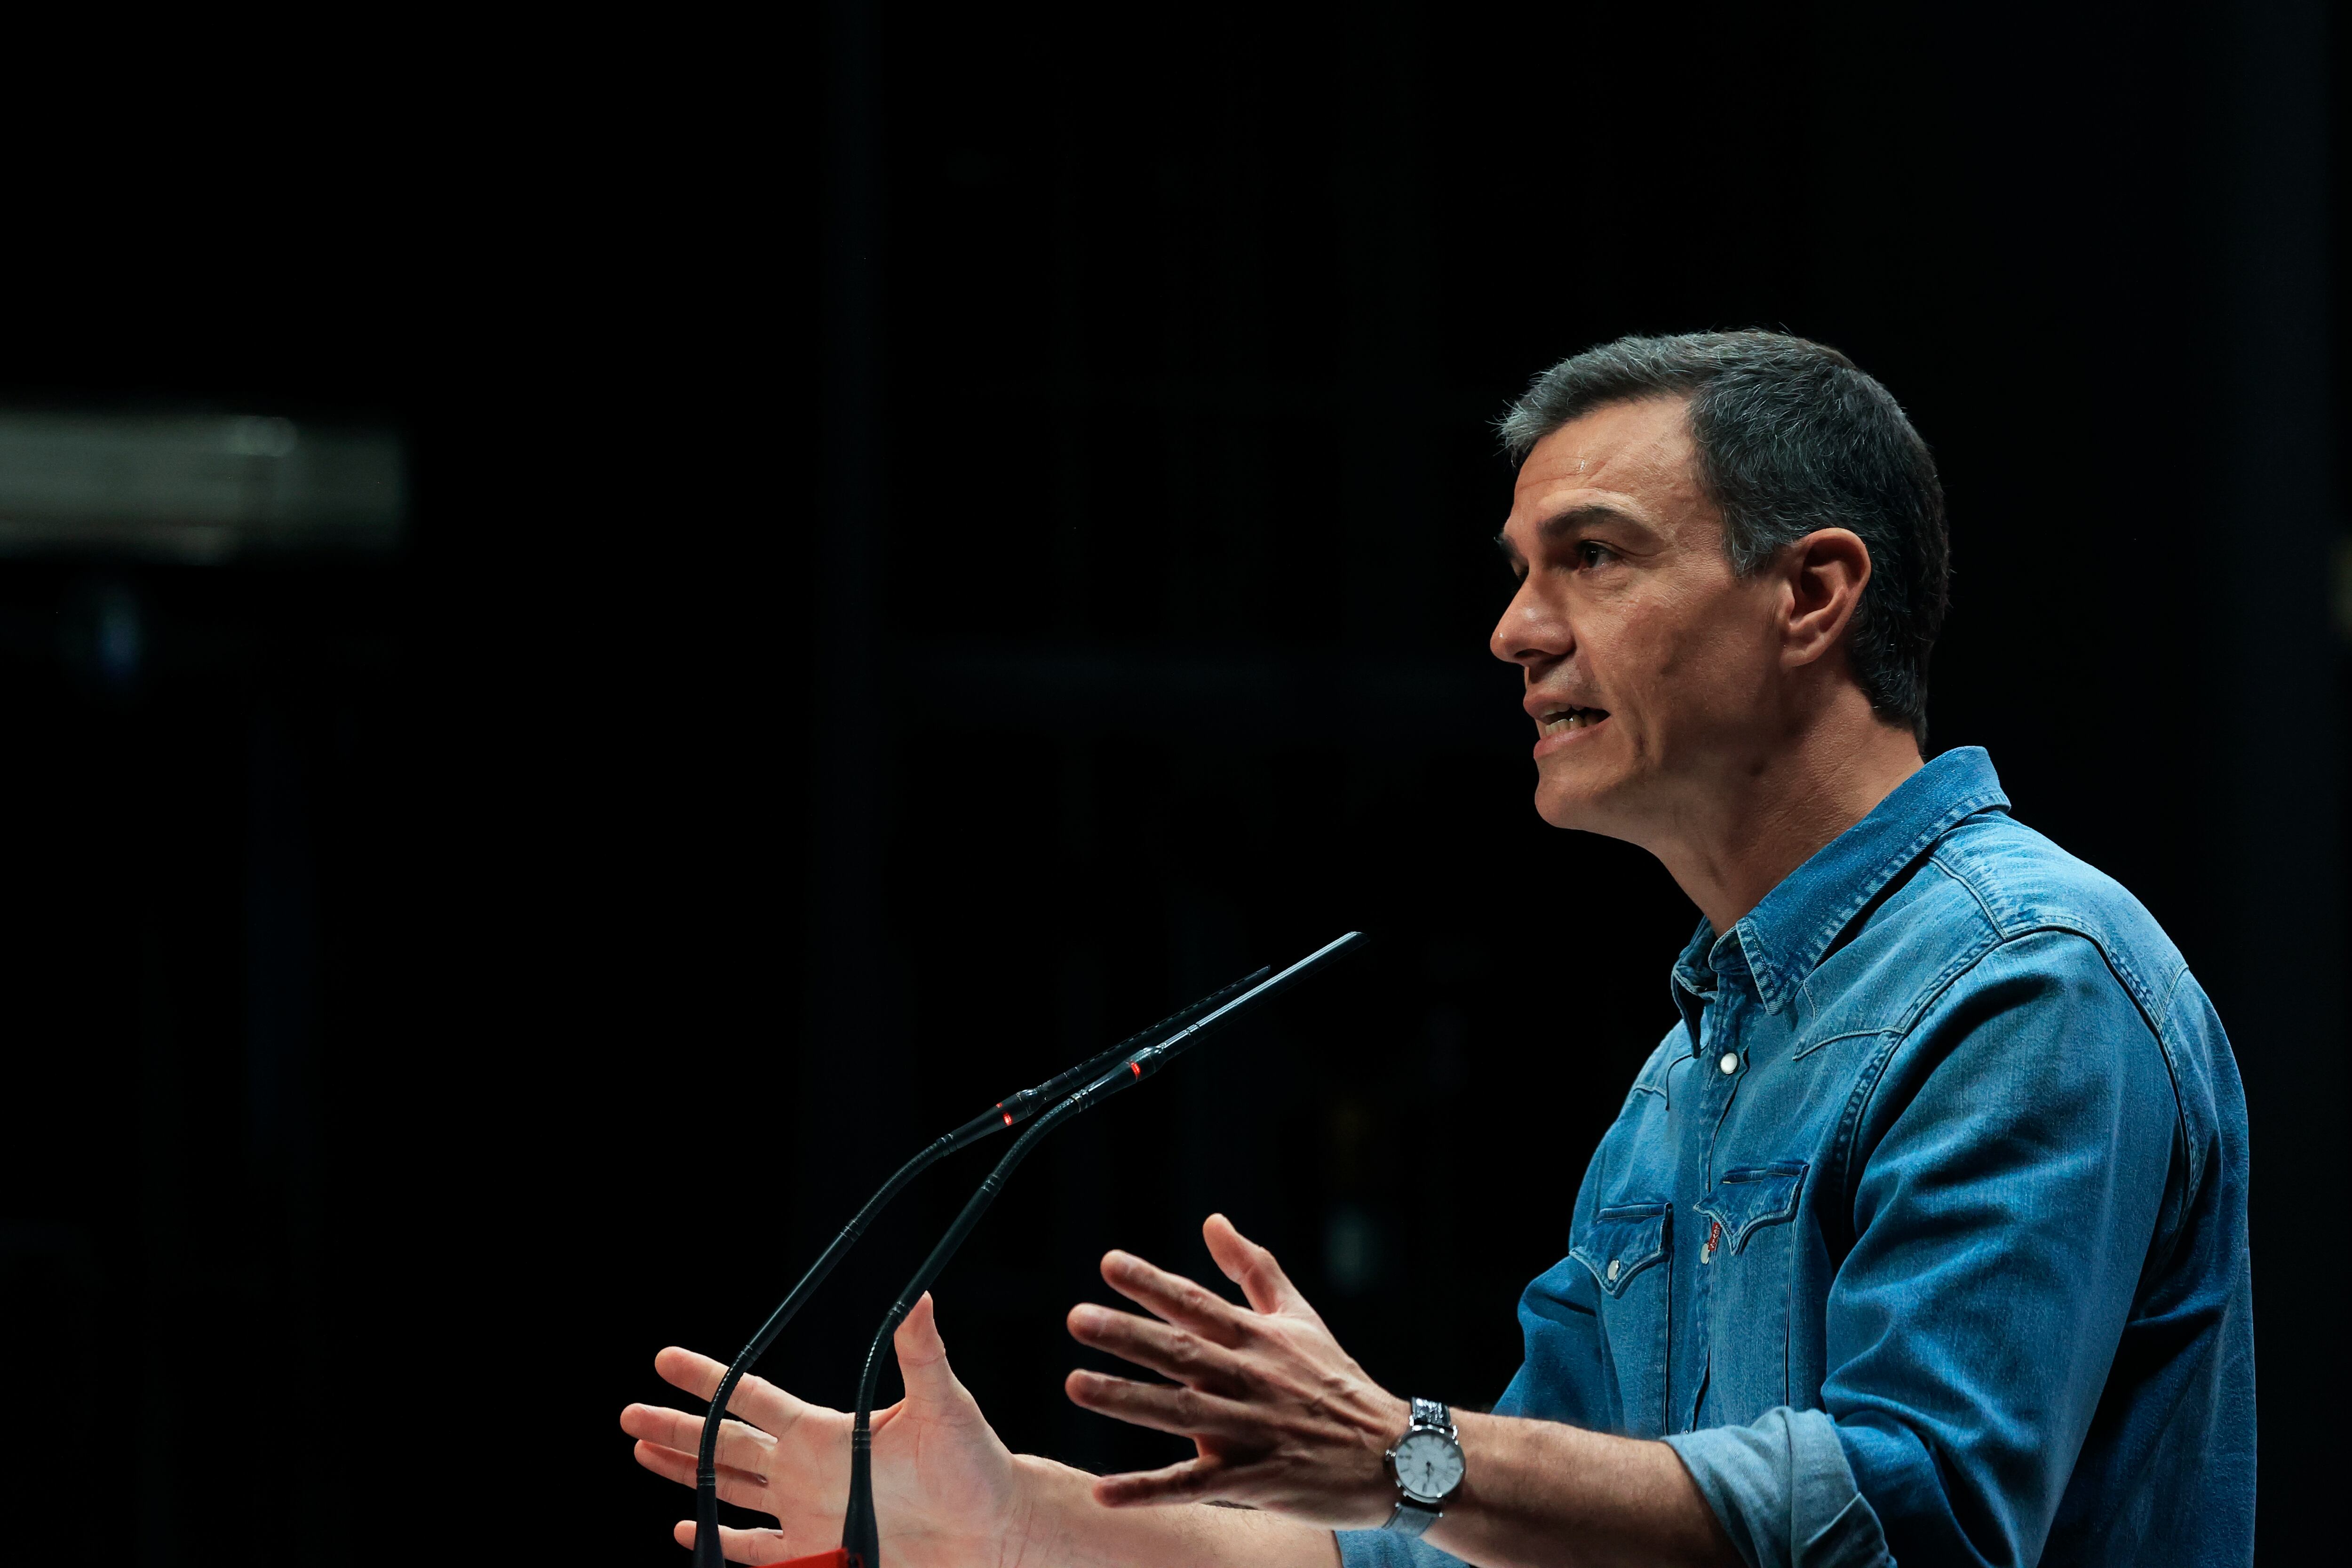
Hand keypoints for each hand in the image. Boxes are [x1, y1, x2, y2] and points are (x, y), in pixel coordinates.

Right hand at [621, 1294, 1036, 1565]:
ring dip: (684, 1473)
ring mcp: (807, 1510)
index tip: (663, 1358)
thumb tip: (919, 1297)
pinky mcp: (818, 1552)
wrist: (991, 1528)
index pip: (751, 1398)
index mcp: (824, 1430)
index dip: (708, 1378)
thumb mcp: (944, 1404)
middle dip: (676, 1427)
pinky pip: (755, 1549)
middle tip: (628, 1413)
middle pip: (724, 1444)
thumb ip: (922, 1354)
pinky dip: (719, 1539)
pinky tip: (687, 1528)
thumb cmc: (973, 1463)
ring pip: (729, 1489)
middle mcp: (806, 1467)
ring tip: (641, 1453)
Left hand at [1062, 1214, 1408, 1525]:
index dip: (1152, 1284)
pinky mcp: (1254, 1479)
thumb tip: (1212, 1220)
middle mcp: (1248, 1379)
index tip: (1108, 1264)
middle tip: (1078, 1318)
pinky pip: (1193, 1485)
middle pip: (1181, 1352)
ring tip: (1076, 1385)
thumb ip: (1253, 1269)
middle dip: (1128, 1334)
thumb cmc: (1336, 1382)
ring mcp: (1250, 1429)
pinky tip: (1105, 1492)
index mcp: (1257, 1339)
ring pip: (1179, 1412)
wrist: (1394, 1454)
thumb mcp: (1299, 1317)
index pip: (1196, 1304)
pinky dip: (1148, 1489)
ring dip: (1127, 1399)